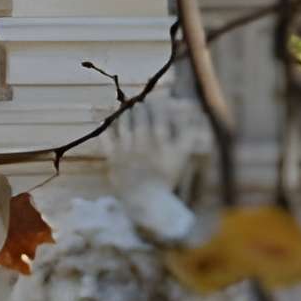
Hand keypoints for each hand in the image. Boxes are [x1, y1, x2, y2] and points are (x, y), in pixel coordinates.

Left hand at [103, 97, 200, 243]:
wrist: (147, 199)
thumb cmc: (167, 176)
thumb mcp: (183, 155)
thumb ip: (188, 132)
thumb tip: (194, 111)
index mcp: (161, 138)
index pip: (158, 112)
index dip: (158, 104)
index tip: (157, 101)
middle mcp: (142, 140)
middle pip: (140, 115)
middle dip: (141, 107)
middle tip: (142, 105)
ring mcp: (125, 148)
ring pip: (124, 122)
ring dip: (126, 114)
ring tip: (129, 111)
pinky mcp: (112, 157)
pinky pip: (106, 138)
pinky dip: (107, 129)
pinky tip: (109, 124)